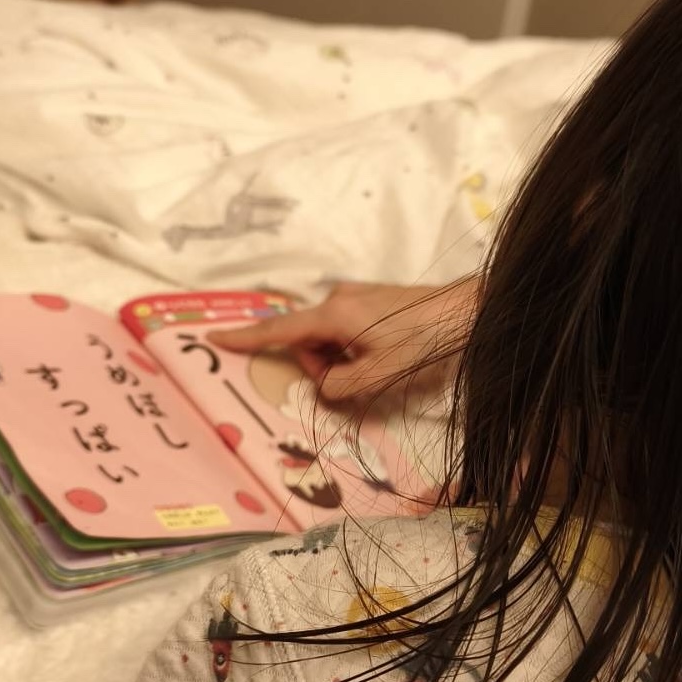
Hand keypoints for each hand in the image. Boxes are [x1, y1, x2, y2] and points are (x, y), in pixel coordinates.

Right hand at [206, 278, 478, 400]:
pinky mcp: (372, 299)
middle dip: (320, 365)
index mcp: (333, 314)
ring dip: (340, 358)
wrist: (466, 310)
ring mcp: (356, 296)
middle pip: (306, 339)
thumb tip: (324, 384)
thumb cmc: (423, 341)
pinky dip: (353, 347)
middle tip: (355, 381)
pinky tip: (384, 354)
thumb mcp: (379, 374)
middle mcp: (338, 298)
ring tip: (377, 367)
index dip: (246, 338)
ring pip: (328, 336)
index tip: (214, 337)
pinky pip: (346, 328)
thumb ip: (340, 386)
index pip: (279, 330)